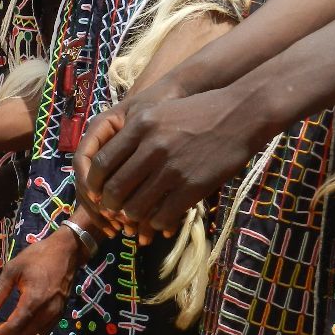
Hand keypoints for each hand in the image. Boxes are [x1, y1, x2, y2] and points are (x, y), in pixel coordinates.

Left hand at [0, 226, 81, 334]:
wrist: (67, 251)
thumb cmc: (38, 257)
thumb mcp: (13, 268)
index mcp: (34, 300)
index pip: (14, 326)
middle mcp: (47, 311)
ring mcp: (56, 314)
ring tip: (3, 330)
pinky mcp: (60, 313)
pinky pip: (43, 332)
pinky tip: (19, 327)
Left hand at [76, 86, 257, 242]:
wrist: (240, 114)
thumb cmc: (197, 112)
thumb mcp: (158, 113)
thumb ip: (134, 134)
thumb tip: (110, 164)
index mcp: (140, 126)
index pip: (103, 163)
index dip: (95, 183)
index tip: (96, 192)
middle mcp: (152, 147)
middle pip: (116, 188)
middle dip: (109, 206)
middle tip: (111, 212)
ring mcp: (172, 168)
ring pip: (137, 205)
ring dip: (131, 217)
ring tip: (131, 218)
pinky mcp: (192, 186)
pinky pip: (163, 214)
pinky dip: (156, 223)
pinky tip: (157, 222)